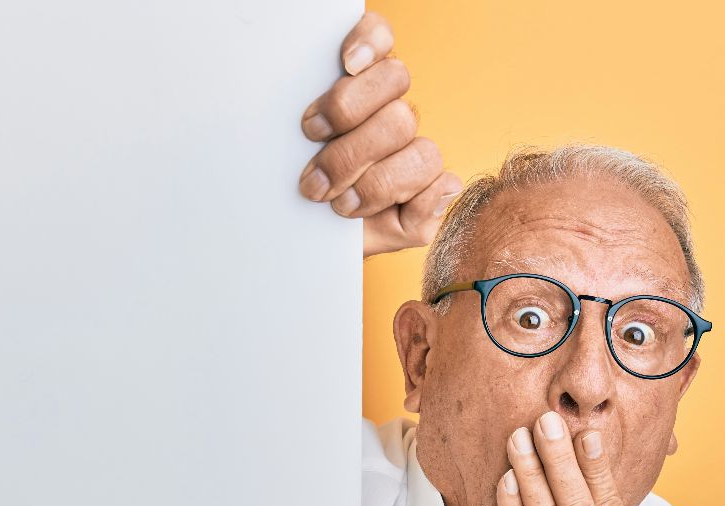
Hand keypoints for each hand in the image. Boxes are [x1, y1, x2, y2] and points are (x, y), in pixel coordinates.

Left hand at [296, 11, 461, 257]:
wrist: (309, 247)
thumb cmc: (297, 202)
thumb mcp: (282, 171)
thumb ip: (294, 144)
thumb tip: (338, 115)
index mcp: (356, 88)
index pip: (378, 38)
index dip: (370, 42)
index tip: (346, 63)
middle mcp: (389, 111)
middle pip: (395, 95)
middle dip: (349, 140)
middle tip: (313, 175)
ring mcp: (414, 151)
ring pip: (417, 145)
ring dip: (373, 180)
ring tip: (337, 202)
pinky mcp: (433, 193)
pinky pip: (442, 185)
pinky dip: (418, 200)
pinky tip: (392, 211)